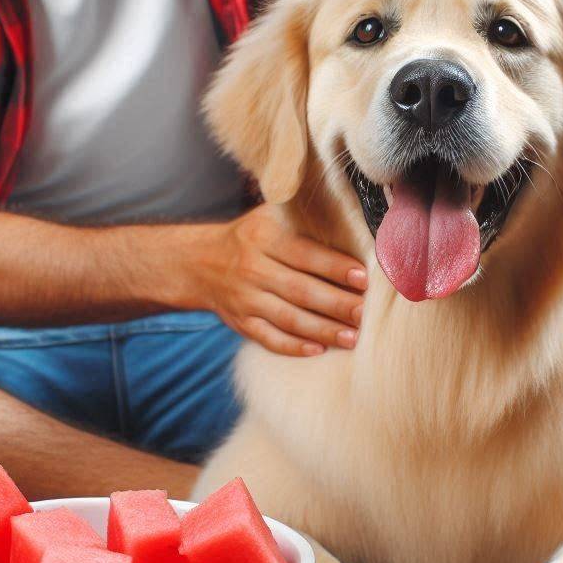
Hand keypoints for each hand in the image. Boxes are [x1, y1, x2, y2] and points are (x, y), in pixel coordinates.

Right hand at [189, 205, 365, 356]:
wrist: (199, 262)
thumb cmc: (251, 237)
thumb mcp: (268, 214)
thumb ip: (301, 214)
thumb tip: (346, 211)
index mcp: (263, 237)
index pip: (304, 254)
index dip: (334, 267)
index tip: (362, 278)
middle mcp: (252, 268)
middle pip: (300, 290)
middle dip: (335, 303)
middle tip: (363, 313)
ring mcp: (245, 299)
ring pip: (288, 318)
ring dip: (322, 330)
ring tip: (352, 337)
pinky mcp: (240, 323)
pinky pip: (269, 339)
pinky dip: (293, 347)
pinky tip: (318, 351)